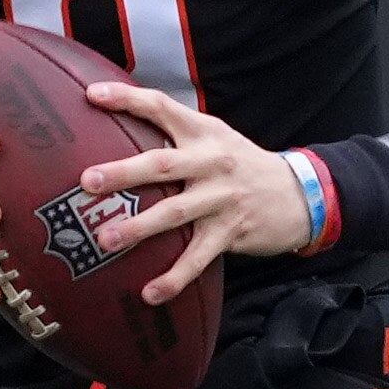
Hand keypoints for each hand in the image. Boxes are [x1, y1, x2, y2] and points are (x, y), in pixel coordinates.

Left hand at [78, 81, 314, 305]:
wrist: (300, 194)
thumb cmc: (240, 163)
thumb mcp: (214, 135)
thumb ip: (173, 130)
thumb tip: (117, 124)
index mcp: (202, 132)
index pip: (162, 107)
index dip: (127, 99)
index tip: (92, 95)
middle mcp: (211, 162)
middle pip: (162, 164)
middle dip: (123, 173)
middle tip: (88, 181)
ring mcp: (221, 198)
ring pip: (175, 213)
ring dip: (139, 227)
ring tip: (106, 239)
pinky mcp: (230, 231)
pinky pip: (197, 258)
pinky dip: (173, 277)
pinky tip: (149, 293)